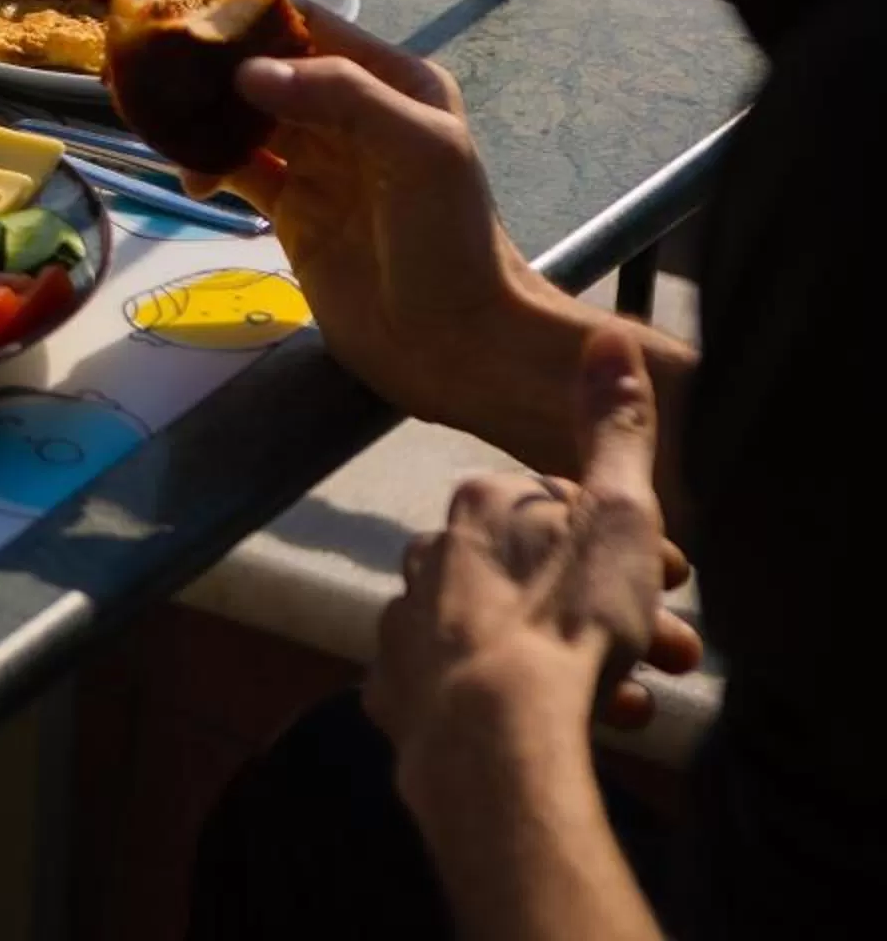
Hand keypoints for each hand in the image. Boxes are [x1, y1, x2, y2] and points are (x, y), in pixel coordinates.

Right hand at [183, 7, 540, 427]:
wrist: (456, 345)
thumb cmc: (450, 240)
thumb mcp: (418, 151)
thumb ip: (342, 96)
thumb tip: (247, 73)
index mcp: (391, 83)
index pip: (312, 27)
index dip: (254, 19)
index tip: (192, 23)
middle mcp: (351, 114)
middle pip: (268, 70)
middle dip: (216, 71)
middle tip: (159, 77)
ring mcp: (318, 164)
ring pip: (245, 120)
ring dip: (205, 120)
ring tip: (165, 129)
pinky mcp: (291, 211)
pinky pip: (238, 170)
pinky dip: (207, 166)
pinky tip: (191, 178)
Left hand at [370, 331, 701, 793]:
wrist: (495, 733)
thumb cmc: (565, 618)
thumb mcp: (616, 513)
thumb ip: (614, 430)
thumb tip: (608, 338)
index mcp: (480, 506)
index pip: (563, 512)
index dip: (625, 546)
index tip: (674, 582)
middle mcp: (428, 554)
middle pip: (537, 577)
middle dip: (611, 610)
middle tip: (672, 650)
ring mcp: (405, 629)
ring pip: (506, 637)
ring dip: (572, 661)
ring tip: (632, 698)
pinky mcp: (398, 698)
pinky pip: (464, 696)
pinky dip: (515, 706)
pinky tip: (562, 724)